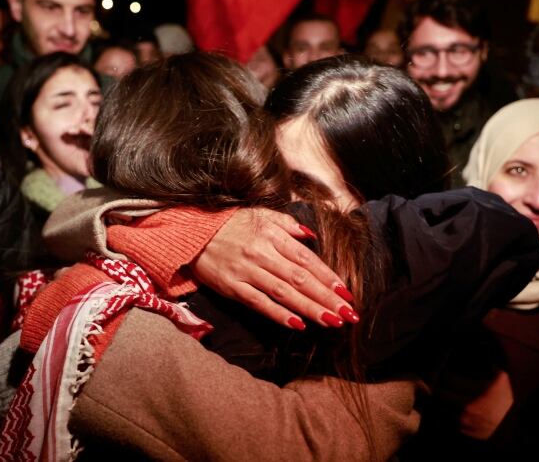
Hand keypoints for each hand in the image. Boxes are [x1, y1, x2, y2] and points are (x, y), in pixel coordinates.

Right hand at [192, 208, 357, 329]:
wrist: (190, 232)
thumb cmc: (228, 223)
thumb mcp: (260, 214)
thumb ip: (287, 224)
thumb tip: (311, 236)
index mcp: (271, 235)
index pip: (306, 259)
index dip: (328, 277)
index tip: (346, 292)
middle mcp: (262, 253)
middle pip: (300, 279)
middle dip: (327, 298)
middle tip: (349, 314)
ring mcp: (247, 272)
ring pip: (284, 293)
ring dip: (310, 309)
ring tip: (332, 322)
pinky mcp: (232, 287)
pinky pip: (260, 303)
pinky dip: (279, 314)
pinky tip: (298, 324)